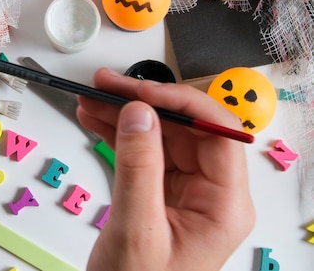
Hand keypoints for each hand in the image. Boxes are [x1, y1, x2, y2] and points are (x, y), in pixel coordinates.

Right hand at [77, 68, 254, 270]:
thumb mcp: (137, 228)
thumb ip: (139, 167)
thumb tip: (139, 112)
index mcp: (224, 204)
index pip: (218, 134)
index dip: (181, 104)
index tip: (140, 92)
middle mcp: (211, 193)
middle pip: (185, 129)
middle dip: (143, 103)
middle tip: (105, 86)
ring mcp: (186, 191)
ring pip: (160, 135)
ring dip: (124, 115)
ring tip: (91, 99)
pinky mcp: (162, 192)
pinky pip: (143, 152)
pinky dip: (118, 134)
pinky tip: (95, 120)